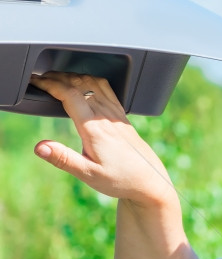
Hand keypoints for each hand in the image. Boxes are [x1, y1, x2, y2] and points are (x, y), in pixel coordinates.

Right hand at [30, 72, 175, 208]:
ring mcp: (116, 114)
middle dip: (57, 76)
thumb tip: (39, 147)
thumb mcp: (88, 174)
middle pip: (79, 83)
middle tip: (40, 78)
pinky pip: (106, 88)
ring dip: (72, 76)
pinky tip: (84, 82)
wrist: (149, 182)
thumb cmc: (120, 180)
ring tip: (56, 78)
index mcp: (94, 128)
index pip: (69, 94)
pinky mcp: (122, 116)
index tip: (36, 81)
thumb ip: (63, 159)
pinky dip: (90, 79)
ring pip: (93, 83)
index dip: (49, 83)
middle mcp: (105, 116)